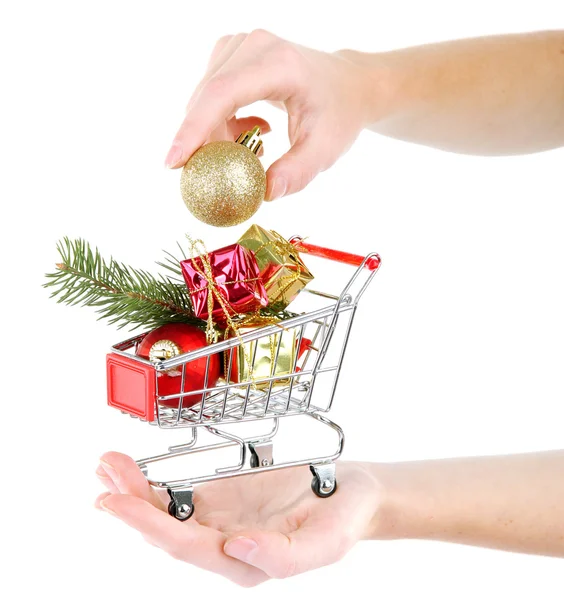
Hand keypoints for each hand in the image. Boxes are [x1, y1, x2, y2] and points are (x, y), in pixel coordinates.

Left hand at [95, 452, 382, 585]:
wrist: (353, 492)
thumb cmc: (344, 517)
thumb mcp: (327, 542)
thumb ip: (284, 557)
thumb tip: (234, 549)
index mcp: (245, 563)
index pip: (185, 546)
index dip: (147, 524)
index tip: (116, 502)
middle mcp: (225, 546)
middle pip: (166, 528)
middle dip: (130, 503)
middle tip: (104, 473)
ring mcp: (222, 520)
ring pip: (167, 510)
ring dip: (134, 489)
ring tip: (108, 465)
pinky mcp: (224, 498)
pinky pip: (181, 492)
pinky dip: (154, 480)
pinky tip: (134, 468)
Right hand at [165, 30, 386, 199]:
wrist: (346, 85)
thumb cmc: (337, 114)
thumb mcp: (325, 148)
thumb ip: (297, 172)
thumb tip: (266, 193)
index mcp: (279, 63)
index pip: (222, 94)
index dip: (194, 129)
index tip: (174, 162)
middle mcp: (253, 45)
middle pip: (207, 99)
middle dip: (204, 144)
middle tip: (217, 177)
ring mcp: (238, 47)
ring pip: (204, 100)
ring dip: (215, 135)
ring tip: (250, 150)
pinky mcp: (230, 56)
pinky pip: (209, 97)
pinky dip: (220, 124)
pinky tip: (250, 133)